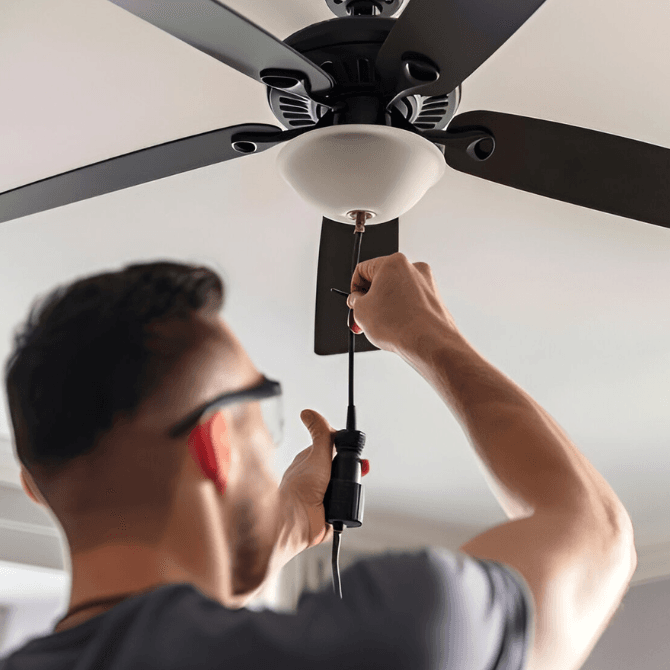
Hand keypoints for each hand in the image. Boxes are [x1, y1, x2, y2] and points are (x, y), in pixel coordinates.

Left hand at [278, 409, 368, 552]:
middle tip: (359, 471)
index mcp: (311, 463)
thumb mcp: (316, 455)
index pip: (334, 451)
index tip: (354, 451)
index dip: (346, 450)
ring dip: (350, 489)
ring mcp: (323, 497)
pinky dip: (348, 507)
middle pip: (343, 470)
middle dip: (352, 471)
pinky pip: (345, 509)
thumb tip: (309, 412)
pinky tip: (346, 504)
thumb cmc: (299, 489)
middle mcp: (316, 480)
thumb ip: (320, 434)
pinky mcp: (329, 514)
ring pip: (346, 489)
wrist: (297, 522)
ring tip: (347, 490)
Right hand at [347, 252, 460, 354]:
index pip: (362, 270)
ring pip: (397, 292)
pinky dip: (401, 312)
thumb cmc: (399, 325)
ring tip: (381, 326)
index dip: (353, 289)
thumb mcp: (360, 311)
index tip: (354, 302)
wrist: (429, 343)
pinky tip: (396, 328)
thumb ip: (355, 300)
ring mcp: (426, 283)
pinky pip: (411, 302)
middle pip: (381, 281)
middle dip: (370, 300)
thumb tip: (357, 300)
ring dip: (385, 307)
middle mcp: (413, 268)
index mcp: (393, 263)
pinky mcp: (434, 299)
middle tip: (362, 318)